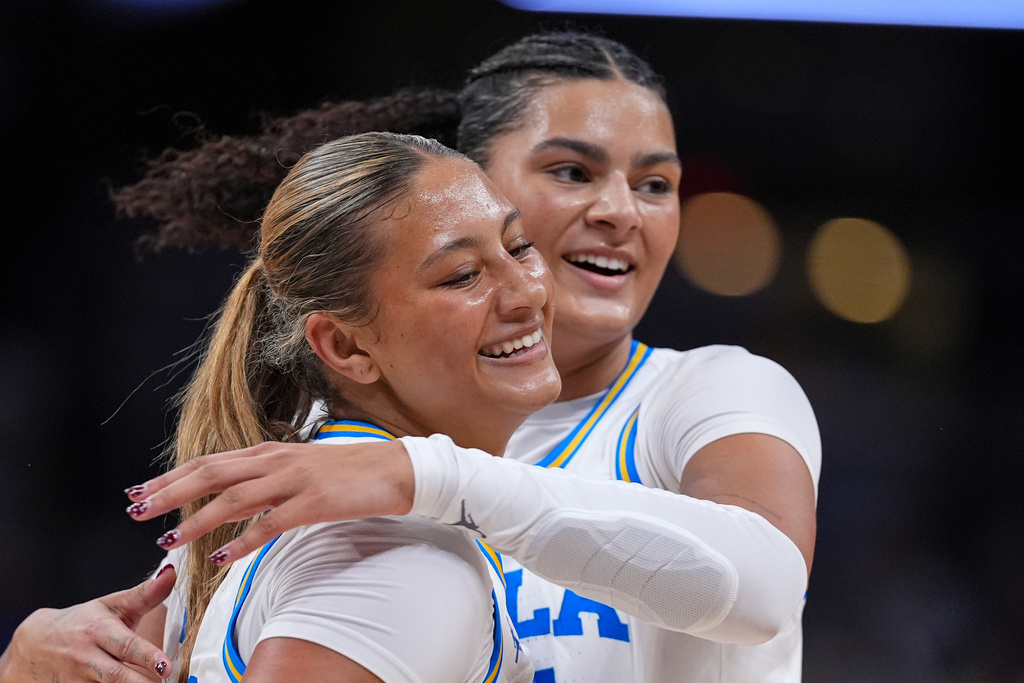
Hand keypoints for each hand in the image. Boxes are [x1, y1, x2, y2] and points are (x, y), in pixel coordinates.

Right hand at [0, 566, 174, 682]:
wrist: (29, 646)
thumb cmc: (79, 623)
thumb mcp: (109, 606)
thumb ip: (144, 595)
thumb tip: (172, 574)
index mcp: (98, 631)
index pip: (126, 645)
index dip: (147, 657)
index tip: (166, 667)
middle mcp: (85, 657)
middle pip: (117, 676)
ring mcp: (74, 680)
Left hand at [124, 440, 414, 564]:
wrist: (395, 469)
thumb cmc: (348, 471)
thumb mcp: (298, 469)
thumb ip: (263, 481)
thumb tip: (226, 500)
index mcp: (270, 452)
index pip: (209, 462)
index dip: (171, 476)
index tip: (140, 491)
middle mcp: (276, 461)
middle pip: (211, 474)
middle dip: (169, 493)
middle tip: (136, 510)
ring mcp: (294, 480)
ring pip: (234, 499)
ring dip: (197, 521)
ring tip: (169, 541)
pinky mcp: (314, 503)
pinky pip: (271, 524)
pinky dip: (244, 542)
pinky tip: (223, 558)